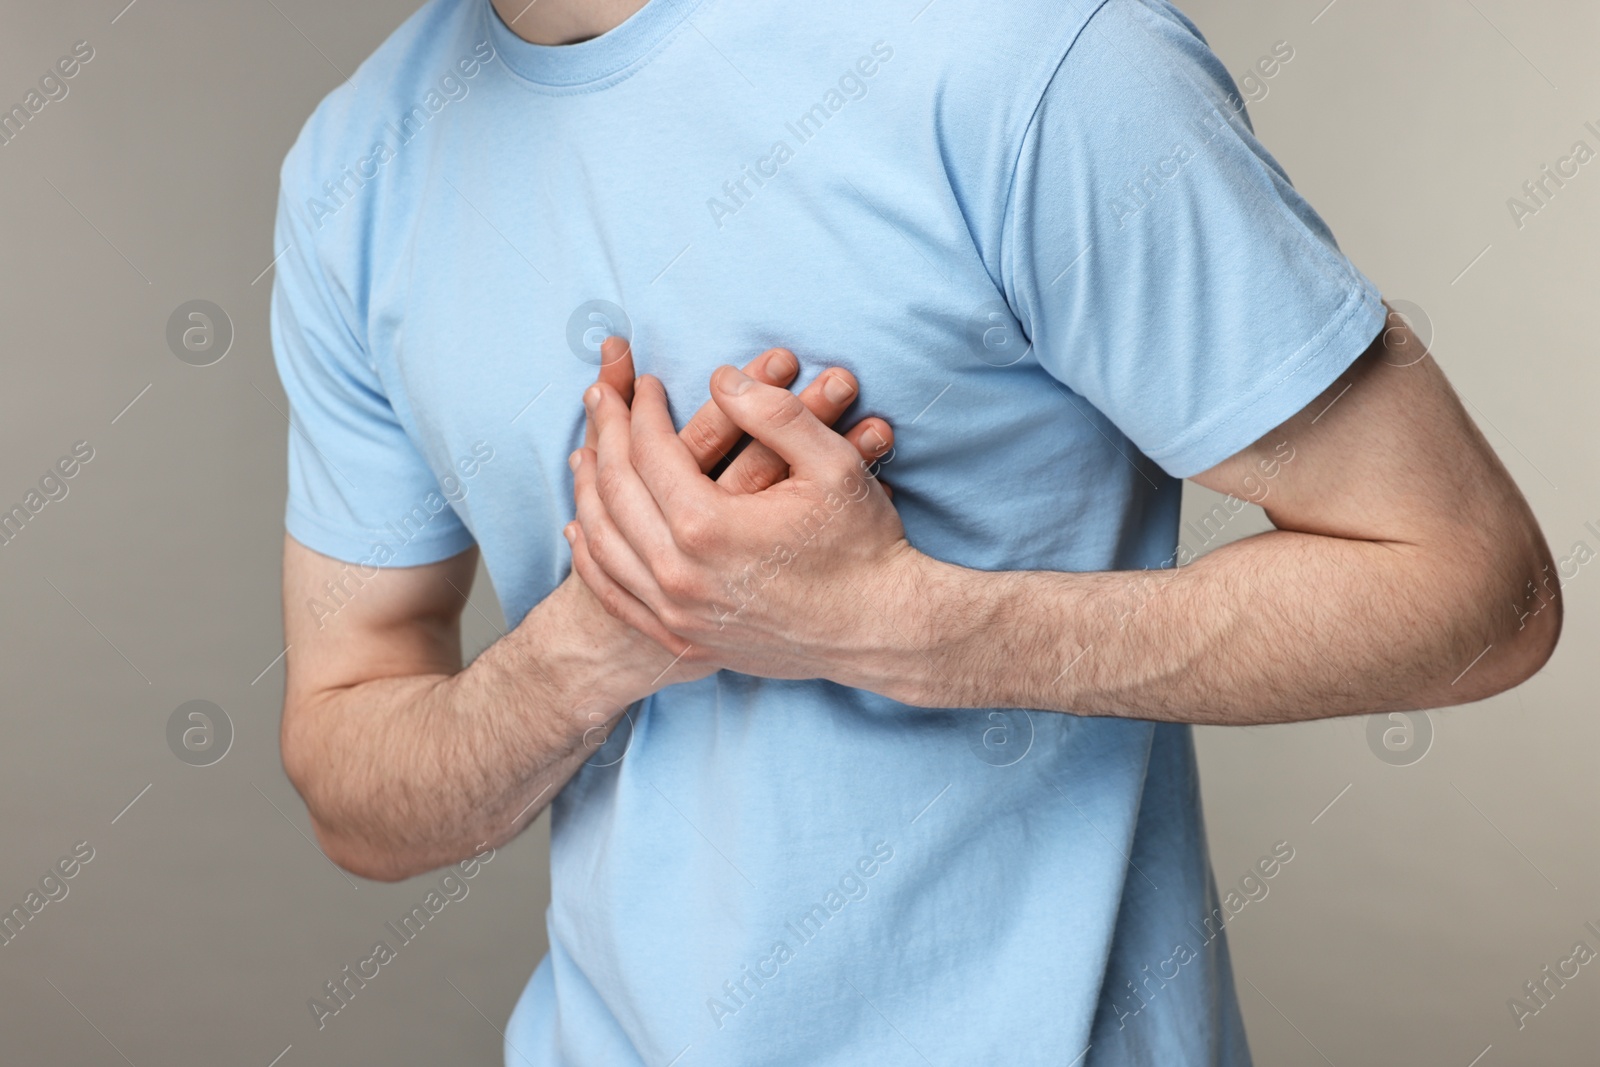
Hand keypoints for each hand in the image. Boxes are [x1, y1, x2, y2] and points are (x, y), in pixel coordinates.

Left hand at [567, 363, 920, 692]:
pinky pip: (615, 595)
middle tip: (600, 398)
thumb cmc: (864, 546)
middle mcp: (679, 574)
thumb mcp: (833, 464)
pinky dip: (591, 558)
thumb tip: (721, 379)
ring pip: (603, 543)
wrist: (881, 630)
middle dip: (603, 436)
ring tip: (583, 453)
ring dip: (586, 491)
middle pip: (614, 492)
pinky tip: (585, 530)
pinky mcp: (683, 639)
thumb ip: (774, 413)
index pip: (649, 452)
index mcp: (708, 527)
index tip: (645, 384)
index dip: (642, 410)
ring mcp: (676, 613)